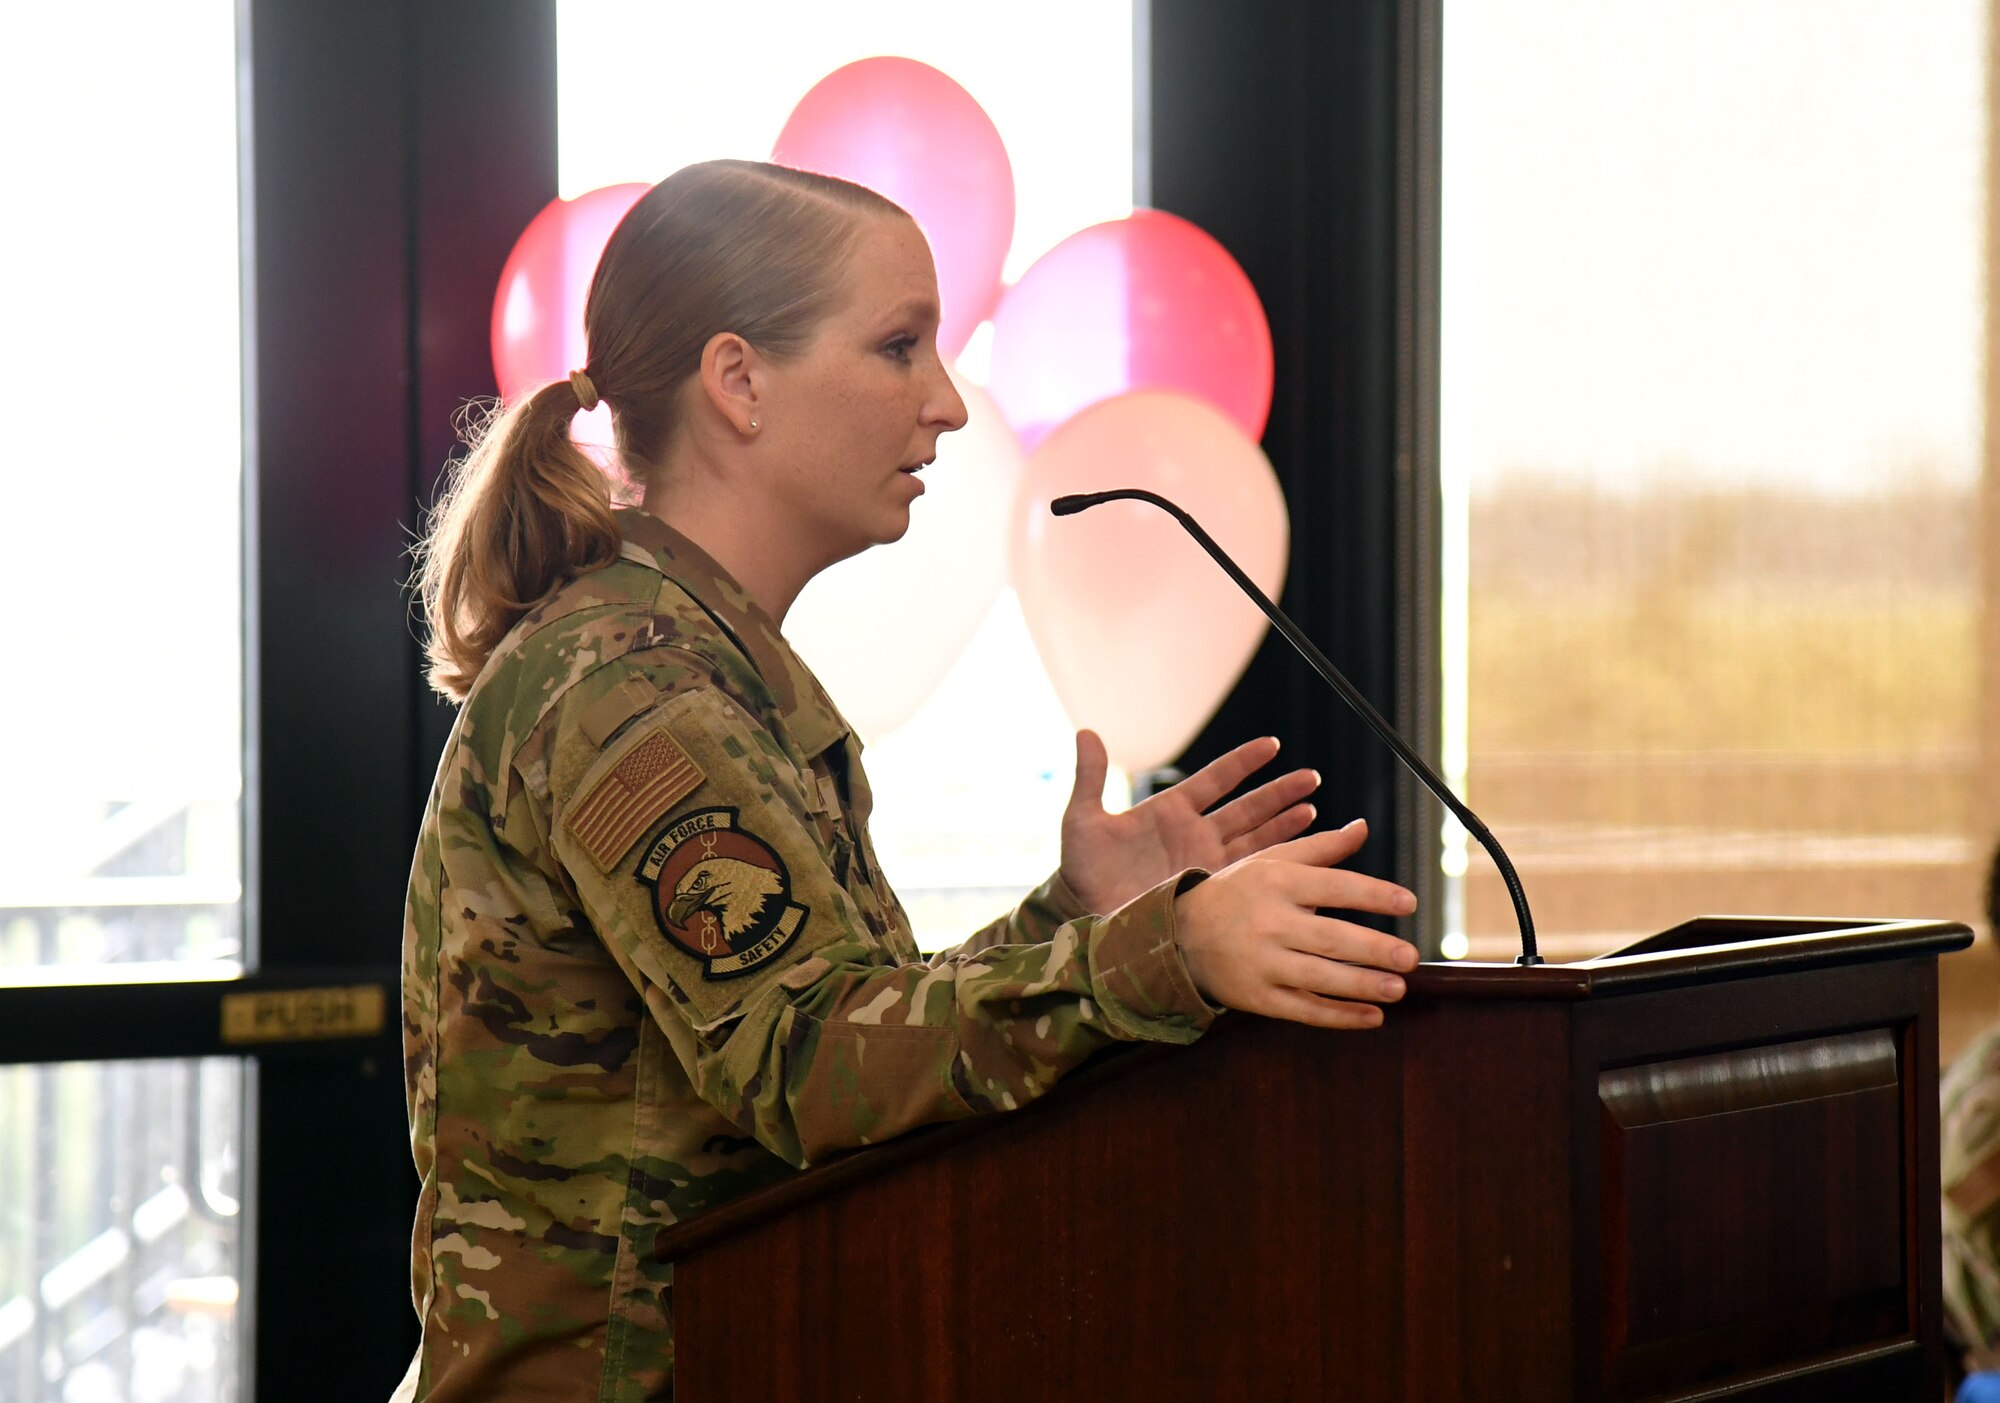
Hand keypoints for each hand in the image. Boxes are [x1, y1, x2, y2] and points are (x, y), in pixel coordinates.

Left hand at [1059, 730, 1318, 914]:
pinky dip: (1275, 864)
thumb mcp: (1082, 821)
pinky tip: (1299, 855)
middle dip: (1279, 792)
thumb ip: (1089, 777)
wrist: (1086, 917)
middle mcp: (1194, 834)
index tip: (1271, 745)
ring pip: (1256, 839)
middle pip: (1247, 807)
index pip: (1216, 779)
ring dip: (1284, 824)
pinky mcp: (1211, 892)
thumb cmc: (1081, 869)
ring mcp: (1205, 863)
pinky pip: (1249, 874)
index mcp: (1170, 811)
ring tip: (1312, 810)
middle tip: (1311, 777)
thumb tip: (1085, 731)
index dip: (1243, 762)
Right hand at [1173, 821, 1418, 1029]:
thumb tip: (1363, 827)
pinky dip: (1339, 1016)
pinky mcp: (1258, 997)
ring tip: (1399, 988)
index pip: (1333, 886)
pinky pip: (1304, 1010)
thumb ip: (1321, 847)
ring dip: (1362, 985)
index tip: (1409, 903)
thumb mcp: (1271, 862)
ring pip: (1319, 978)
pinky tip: (1372, 1017)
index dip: (1373, 894)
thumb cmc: (1237, 893)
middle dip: (1373, 949)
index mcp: (1277, 883)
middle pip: (1329, 938)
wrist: (1179, 935)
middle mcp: (1270, 923)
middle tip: (1410, 957)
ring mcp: (1262, 963)